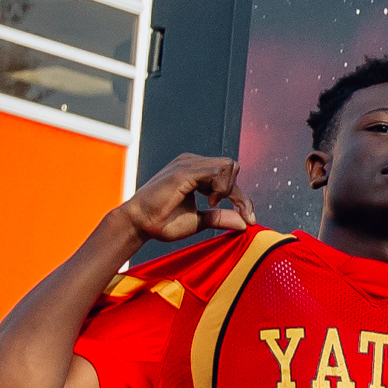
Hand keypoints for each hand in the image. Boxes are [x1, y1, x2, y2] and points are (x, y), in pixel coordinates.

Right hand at [116, 154, 246, 243]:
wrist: (138, 224)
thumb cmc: (162, 222)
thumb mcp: (198, 221)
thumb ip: (220, 218)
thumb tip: (244, 223)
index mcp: (195, 171)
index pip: (228, 176)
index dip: (242, 198)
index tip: (249, 219)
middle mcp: (191, 163)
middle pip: (232, 168)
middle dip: (238, 193)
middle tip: (225, 211)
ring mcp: (187, 164)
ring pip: (228, 166)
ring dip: (228, 189)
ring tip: (212, 203)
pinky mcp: (183, 171)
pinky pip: (217, 171)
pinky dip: (221, 188)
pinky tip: (210, 201)